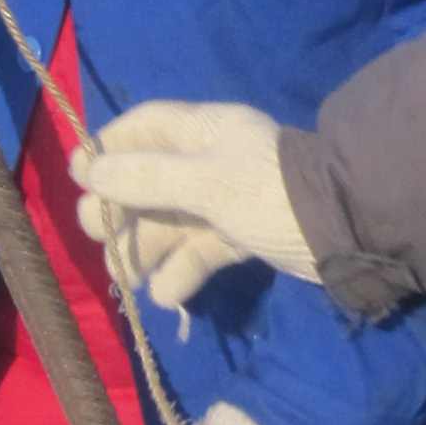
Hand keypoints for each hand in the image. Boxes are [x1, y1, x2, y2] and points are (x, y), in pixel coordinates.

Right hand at [74, 99, 316, 313]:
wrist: (346, 232)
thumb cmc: (272, 195)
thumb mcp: (207, 184)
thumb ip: (148, 178)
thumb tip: (91, 173)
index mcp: (205, 130)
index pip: (145, 127)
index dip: (109, 149)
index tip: (79, 179)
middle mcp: (212, 160)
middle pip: (149, 180)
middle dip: (120, 210)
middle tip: (97, 237)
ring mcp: (227, 201)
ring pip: (171, 221)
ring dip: (144, 250)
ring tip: (125, 280)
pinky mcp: (241, 236)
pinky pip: (198, 251)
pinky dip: (181, 272)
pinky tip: (168, 296)